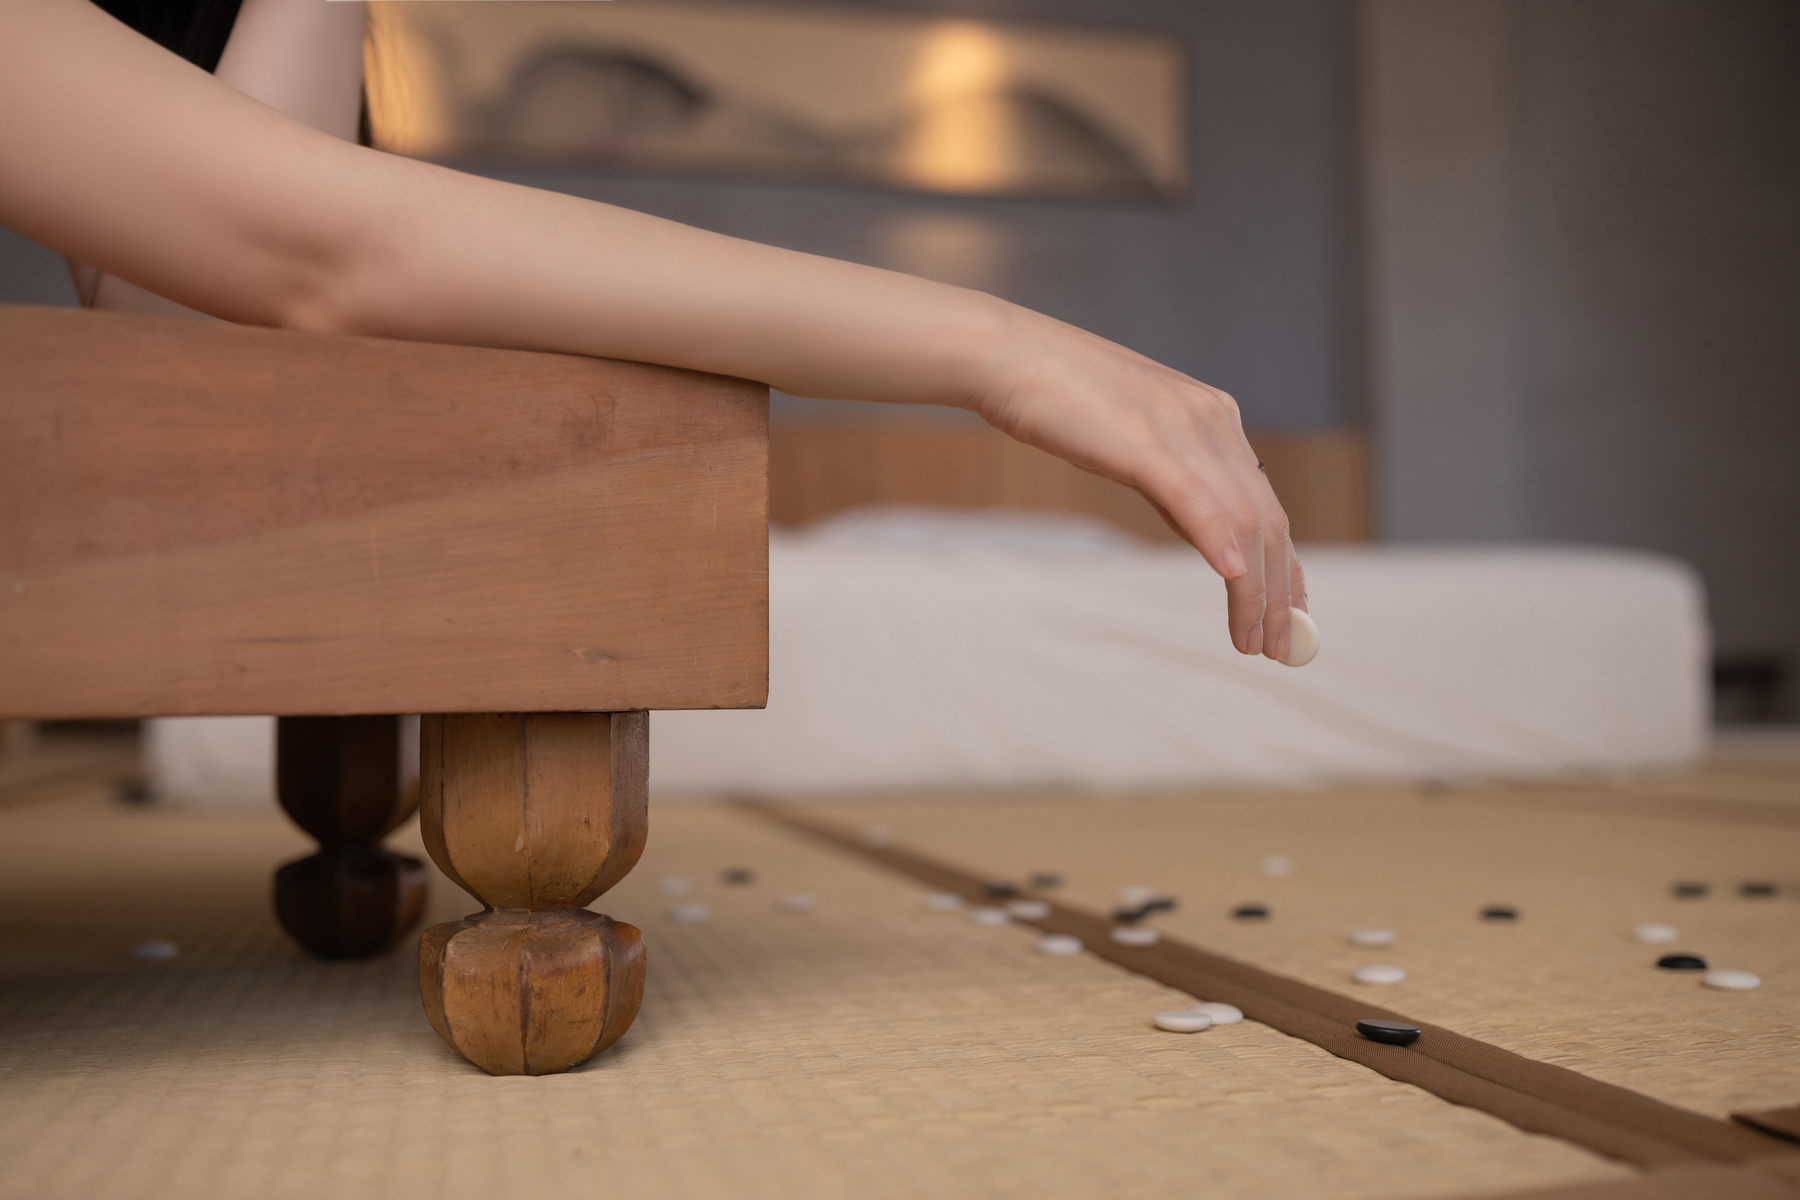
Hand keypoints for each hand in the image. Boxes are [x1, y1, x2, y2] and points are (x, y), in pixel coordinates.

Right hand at [969, 303, 1307, 661]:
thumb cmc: (1058, 398)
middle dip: (1280, 592)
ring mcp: (1182, 428)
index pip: (1267, 505)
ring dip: (1254, 589)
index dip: (1287, 566)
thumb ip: (1174, 481)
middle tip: (1282, 648)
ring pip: (1240, 521)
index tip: (1293, 613)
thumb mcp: (1133, 441)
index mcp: (1214, 416)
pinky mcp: (1144, 441)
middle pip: (1267, 521)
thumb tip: (1207, 533)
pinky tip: (1234, 579)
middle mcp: (1212, 420)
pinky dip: (1219, 542)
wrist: (1006, 355)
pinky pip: (1194, 500)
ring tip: (1255, 640)